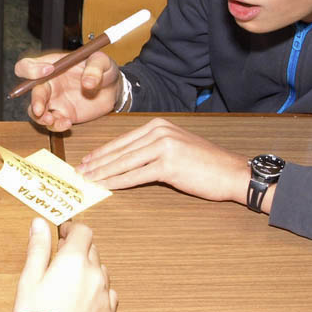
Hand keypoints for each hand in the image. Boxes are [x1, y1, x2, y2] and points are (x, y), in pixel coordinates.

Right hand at [12, 219, 117, 311]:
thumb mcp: (30, 278)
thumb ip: (38, 248)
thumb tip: (40, 223)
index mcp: (74, 260)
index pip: (83, 231)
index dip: (72, 230)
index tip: (61, 236)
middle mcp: (94, 274)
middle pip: (92, 249)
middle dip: (78, 250)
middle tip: (60, 260)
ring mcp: (104, 294)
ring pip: (101, 271)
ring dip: (89, 270)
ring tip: (70, 283)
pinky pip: (108, 293)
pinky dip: (98, 291)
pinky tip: (82, 300)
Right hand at [14, 51, 119, 131]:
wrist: (112, 89)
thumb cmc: (103, 69)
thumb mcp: (102, 61)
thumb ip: (95, 68)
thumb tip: (87, 83)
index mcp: (51, 65)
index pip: (28, 65)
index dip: (32, 69)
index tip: (49, 71)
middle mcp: (48, 83)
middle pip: (29, 91)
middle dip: (35, 100)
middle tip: (40, 109)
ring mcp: (53, 100)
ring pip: (35, 111)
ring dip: (39, 117)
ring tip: (51, 120)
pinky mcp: (61, 114)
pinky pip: (51, 123)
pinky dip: (55, 126)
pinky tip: (67, 123)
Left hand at [78, 117, 250, 203]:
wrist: (231, 172)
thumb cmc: (206, 163)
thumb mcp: (176, 146)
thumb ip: (152, 148)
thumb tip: (127, 159)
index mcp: (159, 125)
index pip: (123, 140)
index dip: (102, 152)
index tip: (87, 161)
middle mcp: (159, 132)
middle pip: (120, 150)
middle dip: (97, 163)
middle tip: (80, 172)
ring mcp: (163, 147)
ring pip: (124, 162)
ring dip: (103, 173)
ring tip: (88, 181)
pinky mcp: (168, 165)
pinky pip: (136, 175)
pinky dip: (118, 182)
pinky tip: (106, 187)